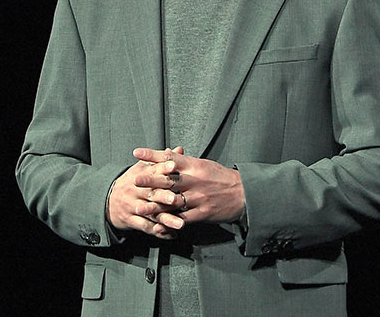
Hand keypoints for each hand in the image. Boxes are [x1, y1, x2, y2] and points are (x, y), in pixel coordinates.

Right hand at [107, 147, 189, 238]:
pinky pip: (145, 227)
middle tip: (176, 199)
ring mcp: (133, 206)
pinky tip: (171, 235)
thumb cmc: (131, 182)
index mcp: (140, 176)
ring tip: (179, 224)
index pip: (153, 170)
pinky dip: (159, 232)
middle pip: (151, 193)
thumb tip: (178, 149)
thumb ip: (161, 160)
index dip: (163, 168)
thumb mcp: (142, 168)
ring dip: (166, 220)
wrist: (107, 199)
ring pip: (151, 213)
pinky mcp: (131, 220)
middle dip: (164, 196)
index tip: (174, 166)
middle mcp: (136, 191)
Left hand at [130, 146, 245, 226]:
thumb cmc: (222, 178)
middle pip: (170, 180)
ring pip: (173, 202)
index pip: (170, 158)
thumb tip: (169, 154)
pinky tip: (157, 225)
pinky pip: (183, 219)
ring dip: (155, 205)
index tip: (137, 153)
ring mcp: (199, 198)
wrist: (243, 194)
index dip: (152, 155)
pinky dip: (169, 223)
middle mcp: (196, 181)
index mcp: (196, 166)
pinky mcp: (202, 213)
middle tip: (135, 180)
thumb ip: (186, 162)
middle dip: (151, 180)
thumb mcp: (205, 165)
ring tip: (140, 208)